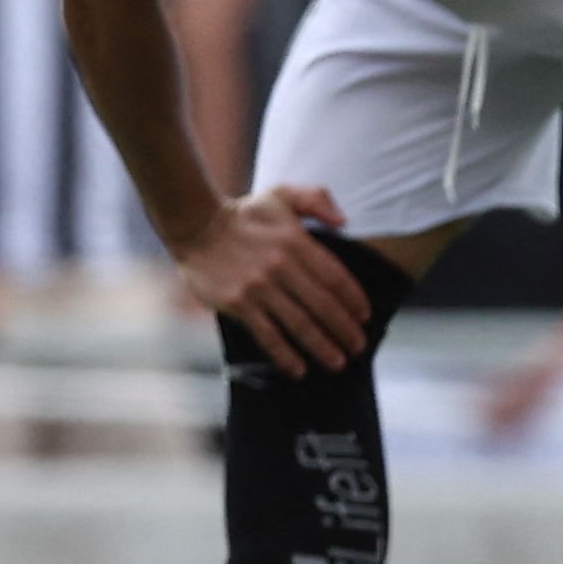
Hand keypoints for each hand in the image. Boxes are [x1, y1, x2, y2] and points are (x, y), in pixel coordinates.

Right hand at [175, 185, 378, 373]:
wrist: (196, 226)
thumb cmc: (245, 213)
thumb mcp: (282, 194)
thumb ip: (317, 199)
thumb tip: (345, 222)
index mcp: (297, 241)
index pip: (335, 276)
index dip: (354, 300)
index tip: (366, 317)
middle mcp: (281, 266)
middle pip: (322, 305)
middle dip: (344, 329)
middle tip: (359, 347)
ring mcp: (259, 287)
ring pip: (299, 324)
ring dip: (322, 347)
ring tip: (338, 363)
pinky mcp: (237, 304)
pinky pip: (267, 335)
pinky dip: (285, 355)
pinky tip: (299, 370)